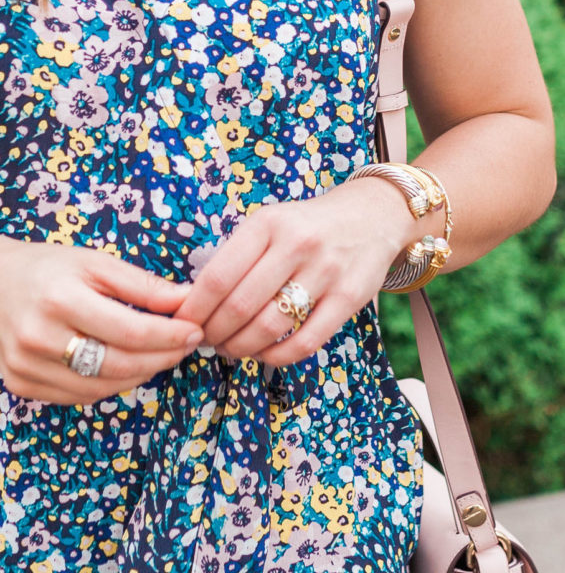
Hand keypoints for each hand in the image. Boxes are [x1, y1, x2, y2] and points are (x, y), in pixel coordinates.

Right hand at [0, 239, 203, 405]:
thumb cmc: (48, 269)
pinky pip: (81, 396)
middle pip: (120, 365)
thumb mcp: (96, 263)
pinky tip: (126, 366)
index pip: (132, 332)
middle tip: (185, 346)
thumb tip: (189, 301)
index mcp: (59, 299)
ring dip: (141, 374)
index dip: (170, 336)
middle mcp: (39, 337)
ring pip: (103, 387)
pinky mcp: (22, 383)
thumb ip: (144, 286)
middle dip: (163, 358)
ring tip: (160, 355)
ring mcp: (27, 366)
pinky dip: (111, 384)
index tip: (195, 331)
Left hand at [174, 178, 417, 366]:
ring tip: (231, 349)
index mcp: (267, 223)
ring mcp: (326, 272)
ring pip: (269, 326)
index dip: (194, 309)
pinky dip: (277, 356)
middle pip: (239, 305)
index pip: (218, 276)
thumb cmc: (307, 227)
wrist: (372, 216)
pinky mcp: (350, 298)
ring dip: (241, 347)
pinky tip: (264, 354)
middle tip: (205, 341)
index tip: (183, 324)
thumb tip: (195, 303)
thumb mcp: (270, 223)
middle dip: (214, 332)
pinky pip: (306, 341)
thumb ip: (238, 256)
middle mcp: (297, 244)